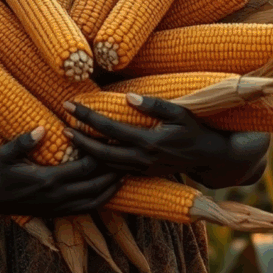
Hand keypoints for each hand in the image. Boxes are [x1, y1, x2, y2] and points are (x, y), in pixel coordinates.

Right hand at [0, 127, 123, 217]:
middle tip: (128, 155)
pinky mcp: (60, 213)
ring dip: (111, 186)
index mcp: (48, 180)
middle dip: (112, 170)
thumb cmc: (1, 172)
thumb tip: (42, 128)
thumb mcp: (6, 153)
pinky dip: (103, 199)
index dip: (100, 154)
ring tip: (126, 171)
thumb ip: (23, 141)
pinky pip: (88, 208)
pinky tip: (112, 188)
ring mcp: (60, 207)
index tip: (111, 140)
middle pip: (95, 184)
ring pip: (95, 200)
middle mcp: (58, 196)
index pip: (83, 168)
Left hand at [63, 95, 233, 178]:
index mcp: (149, 142)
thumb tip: (128, 97)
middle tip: (62, 125)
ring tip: (71, 138)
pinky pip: (115, 171)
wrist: (209, 158)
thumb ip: (154, 105)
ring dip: (87, 153)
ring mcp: (142, 170)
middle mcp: (142, 159)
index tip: (70, 105)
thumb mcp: (180, 112)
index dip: (87, 117)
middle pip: (101, 152)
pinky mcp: (143, 175)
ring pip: (106, 165)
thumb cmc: (195, 130)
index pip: (109, 129)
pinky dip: (100, 163)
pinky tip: (89, 153)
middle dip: (79, 139)